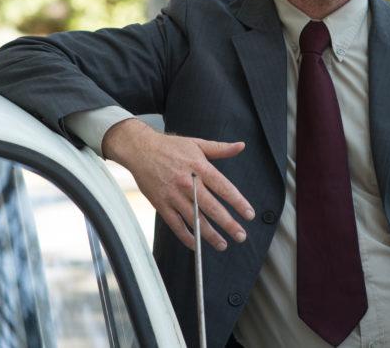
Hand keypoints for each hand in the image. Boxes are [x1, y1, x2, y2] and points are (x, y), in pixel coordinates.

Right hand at [102, 118, 254, 251]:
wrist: (140, 149)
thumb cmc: (170, 146)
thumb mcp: (197, 143)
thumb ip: (220, 148)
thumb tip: (241, 146)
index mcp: (199, 167)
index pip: (224, 188)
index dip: (238, 203)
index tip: (249, 214)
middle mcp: (187, 183)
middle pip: (212, 208)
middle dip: (229, 224)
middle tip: (241, 236)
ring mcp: (173, 195)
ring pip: (195, 220)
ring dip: (210, 235)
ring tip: (223, 244)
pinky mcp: (161, 204)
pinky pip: (176, 225)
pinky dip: (186, 236)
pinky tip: (196, 244)